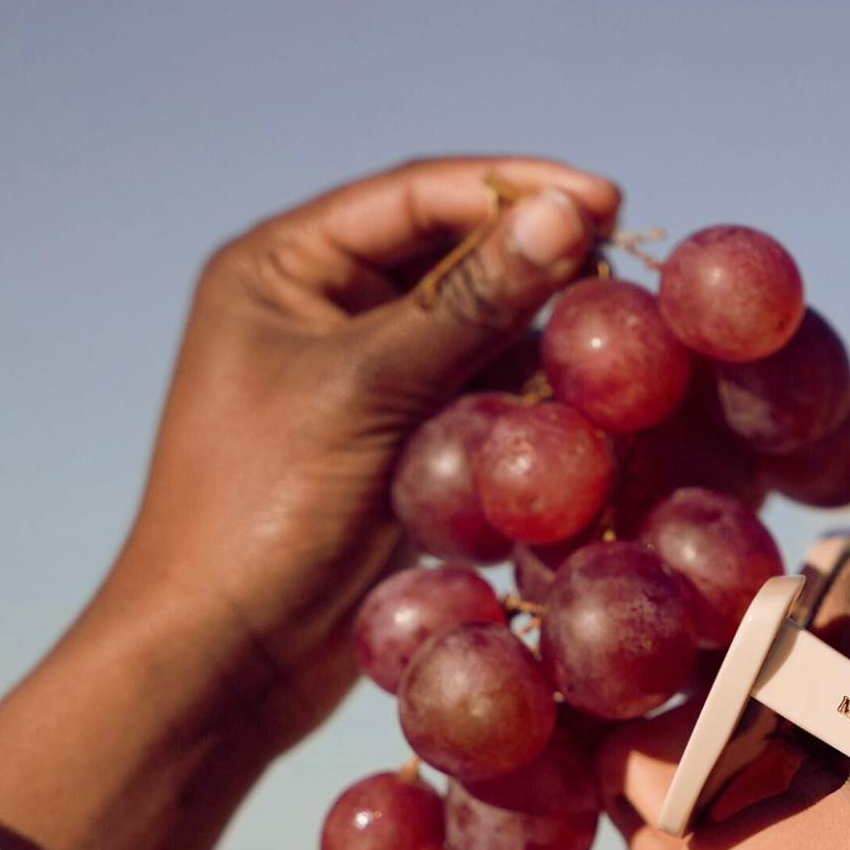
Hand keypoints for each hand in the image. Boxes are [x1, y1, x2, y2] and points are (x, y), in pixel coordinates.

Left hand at [0, 154, 619, 849]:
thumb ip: (469, 302)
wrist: (222, 658)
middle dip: (535, 268)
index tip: (607, 198)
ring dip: (538, 344)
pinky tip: (581, 413)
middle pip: (451, 263)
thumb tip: (567, 216)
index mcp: (283, 268)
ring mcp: (359, 391)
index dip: (512, 190)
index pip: (414, 197)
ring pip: (472, 341)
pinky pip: (473, 410)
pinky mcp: (393, 458)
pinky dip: (523, 410)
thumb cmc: (261, 510)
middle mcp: (319, 315)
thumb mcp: (368, 389)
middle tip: (627, 273)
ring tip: (615, 345)